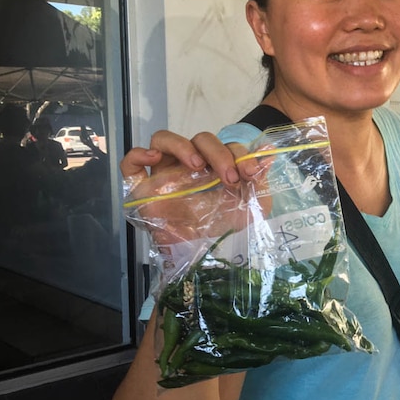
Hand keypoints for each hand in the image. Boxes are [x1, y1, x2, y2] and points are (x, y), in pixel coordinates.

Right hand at [121, 131, 266, 243]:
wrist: (208, 260)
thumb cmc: (228, 230)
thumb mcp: (253, 205)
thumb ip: (260, 180)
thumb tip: (268, 152)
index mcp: (216, 165)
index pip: (226, 144)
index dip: (241, 153)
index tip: (252, 173)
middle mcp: (190, 165)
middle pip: (199, 139)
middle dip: (219, 153)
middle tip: (230, 178)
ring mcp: (165, 175)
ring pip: (164, 140)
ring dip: (183, 146)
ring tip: (197, 165)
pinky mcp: (143, 191)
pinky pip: (130, 164)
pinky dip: (138, 154)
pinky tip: (153, 158)